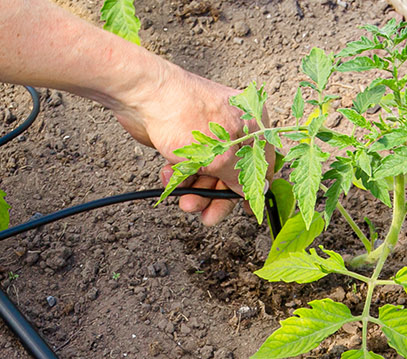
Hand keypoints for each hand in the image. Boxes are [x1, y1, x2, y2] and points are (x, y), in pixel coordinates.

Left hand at [109, 60, 248, 225]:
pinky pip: (189, 166)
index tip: (245, 211)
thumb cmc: (185, 114)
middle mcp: (235, 128)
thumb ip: (242, 176)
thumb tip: (258, 191)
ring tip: (182, 197)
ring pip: (209, 173)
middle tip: (204, 214)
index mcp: (252, 124)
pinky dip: (180, 176)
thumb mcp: (222, 155)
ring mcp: (210, 133)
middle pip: (232, 174)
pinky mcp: (188, 138)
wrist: (145, 96)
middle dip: (215, 195)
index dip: (252, 190)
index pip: (261, 165)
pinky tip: (169, 174)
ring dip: (194, 190)